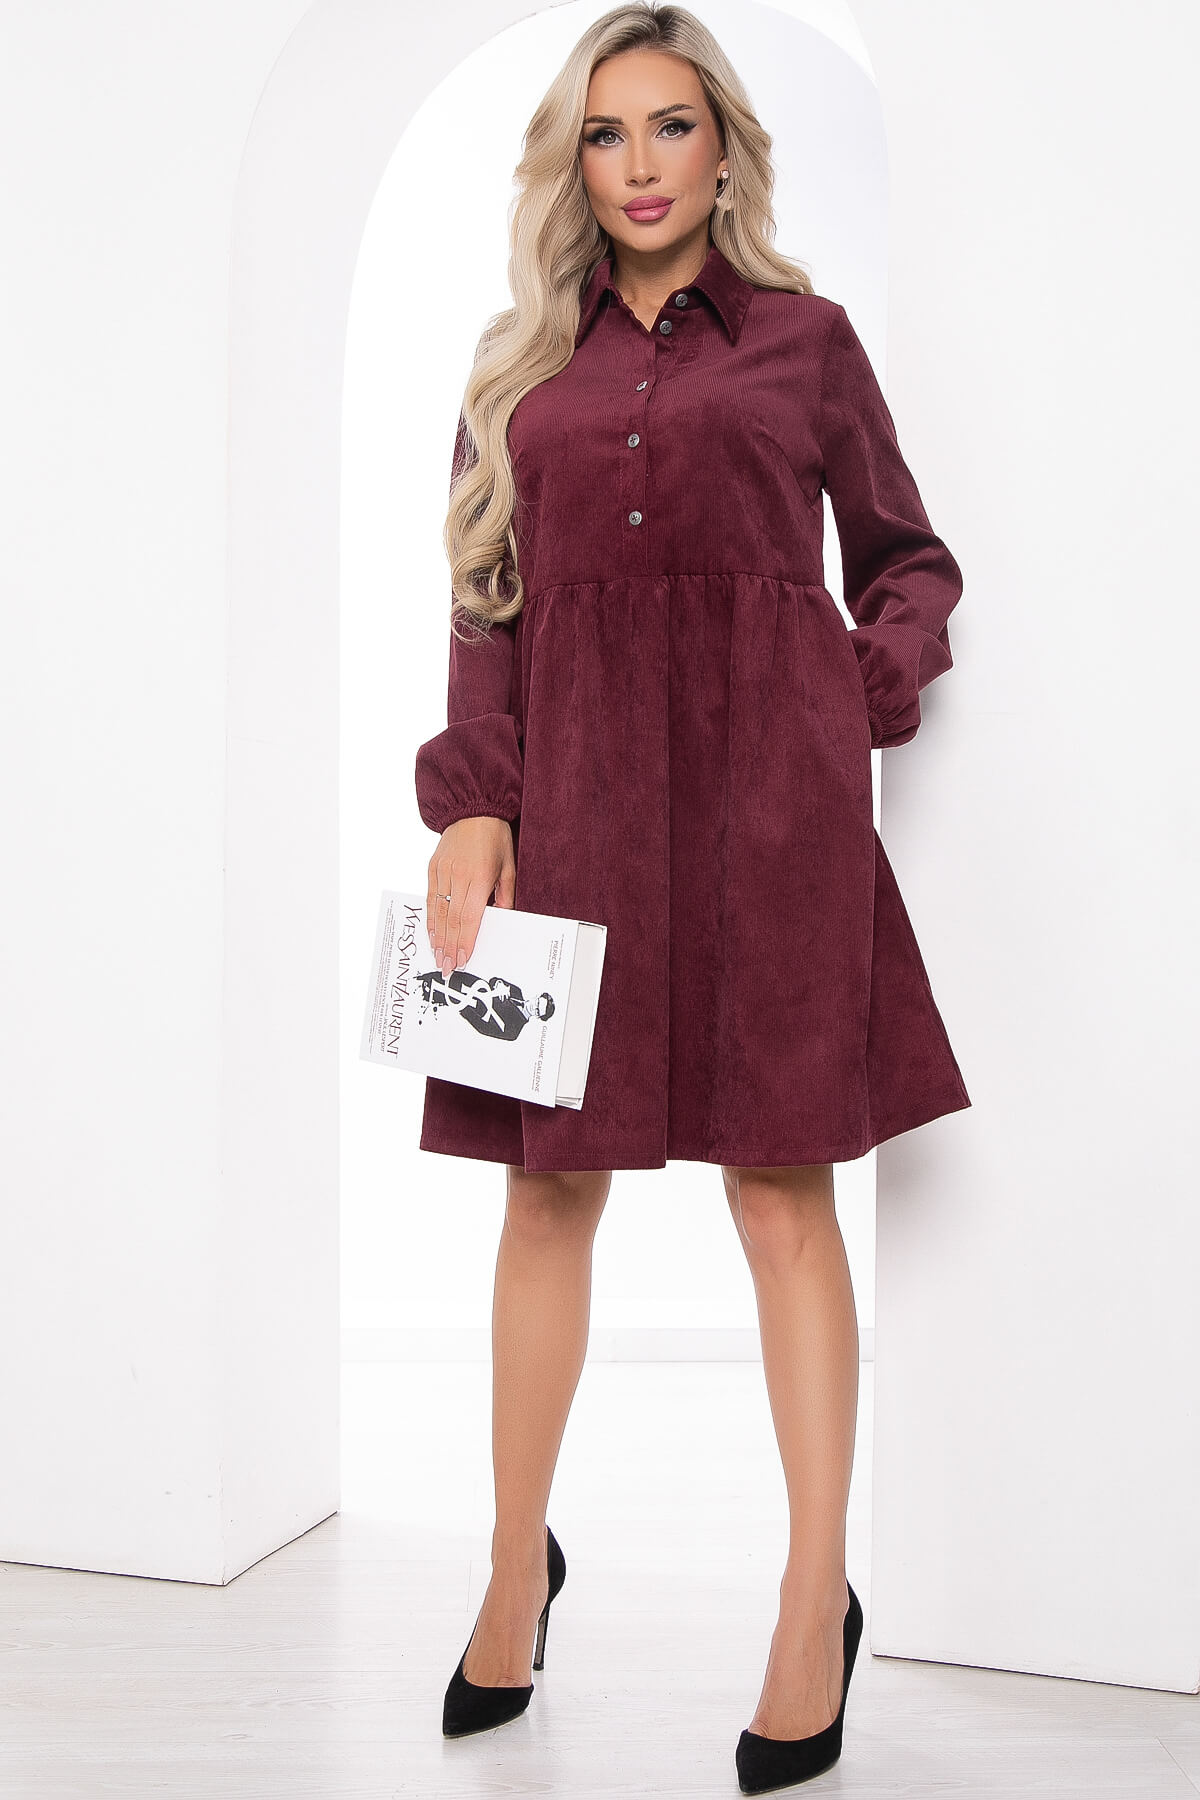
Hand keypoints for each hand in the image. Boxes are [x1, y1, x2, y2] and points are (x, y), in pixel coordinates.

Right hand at [426, 816, 515, 978]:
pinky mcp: (433, 868)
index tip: (463, 959)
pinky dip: (431, 918)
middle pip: (452, 919)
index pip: (470, 917)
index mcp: (479, 876)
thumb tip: (501, 919)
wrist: (472, 810)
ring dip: (438, 937)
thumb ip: (505, 894)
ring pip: (439, 911)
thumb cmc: (495, 838)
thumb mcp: (509, 866)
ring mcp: (443, 872)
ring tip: (438, 956)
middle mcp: (458, 875)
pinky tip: (431, 933)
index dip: (465, 941)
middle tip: (448, 967)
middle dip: (450, 946)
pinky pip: (431, 898)